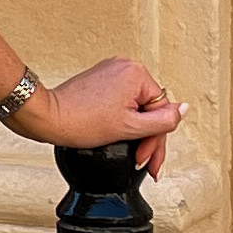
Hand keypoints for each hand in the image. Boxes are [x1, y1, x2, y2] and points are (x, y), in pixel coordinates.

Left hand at [19, 57, 181, 175]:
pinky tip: (121, 137)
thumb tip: (185, 109)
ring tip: (135, 156)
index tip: (147, 162)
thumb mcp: (129, 127)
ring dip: (137, 131)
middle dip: (148, 139)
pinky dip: (123, 120)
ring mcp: (111, 71)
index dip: (156, 140)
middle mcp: (125, 66)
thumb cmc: (81, 121)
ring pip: (136, 107)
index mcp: (136, 73)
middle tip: (145, 165)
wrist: (47, 117)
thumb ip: (162, 121)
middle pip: (149, 109)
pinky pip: (122, 101)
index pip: (161, 111)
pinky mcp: (100, 79)